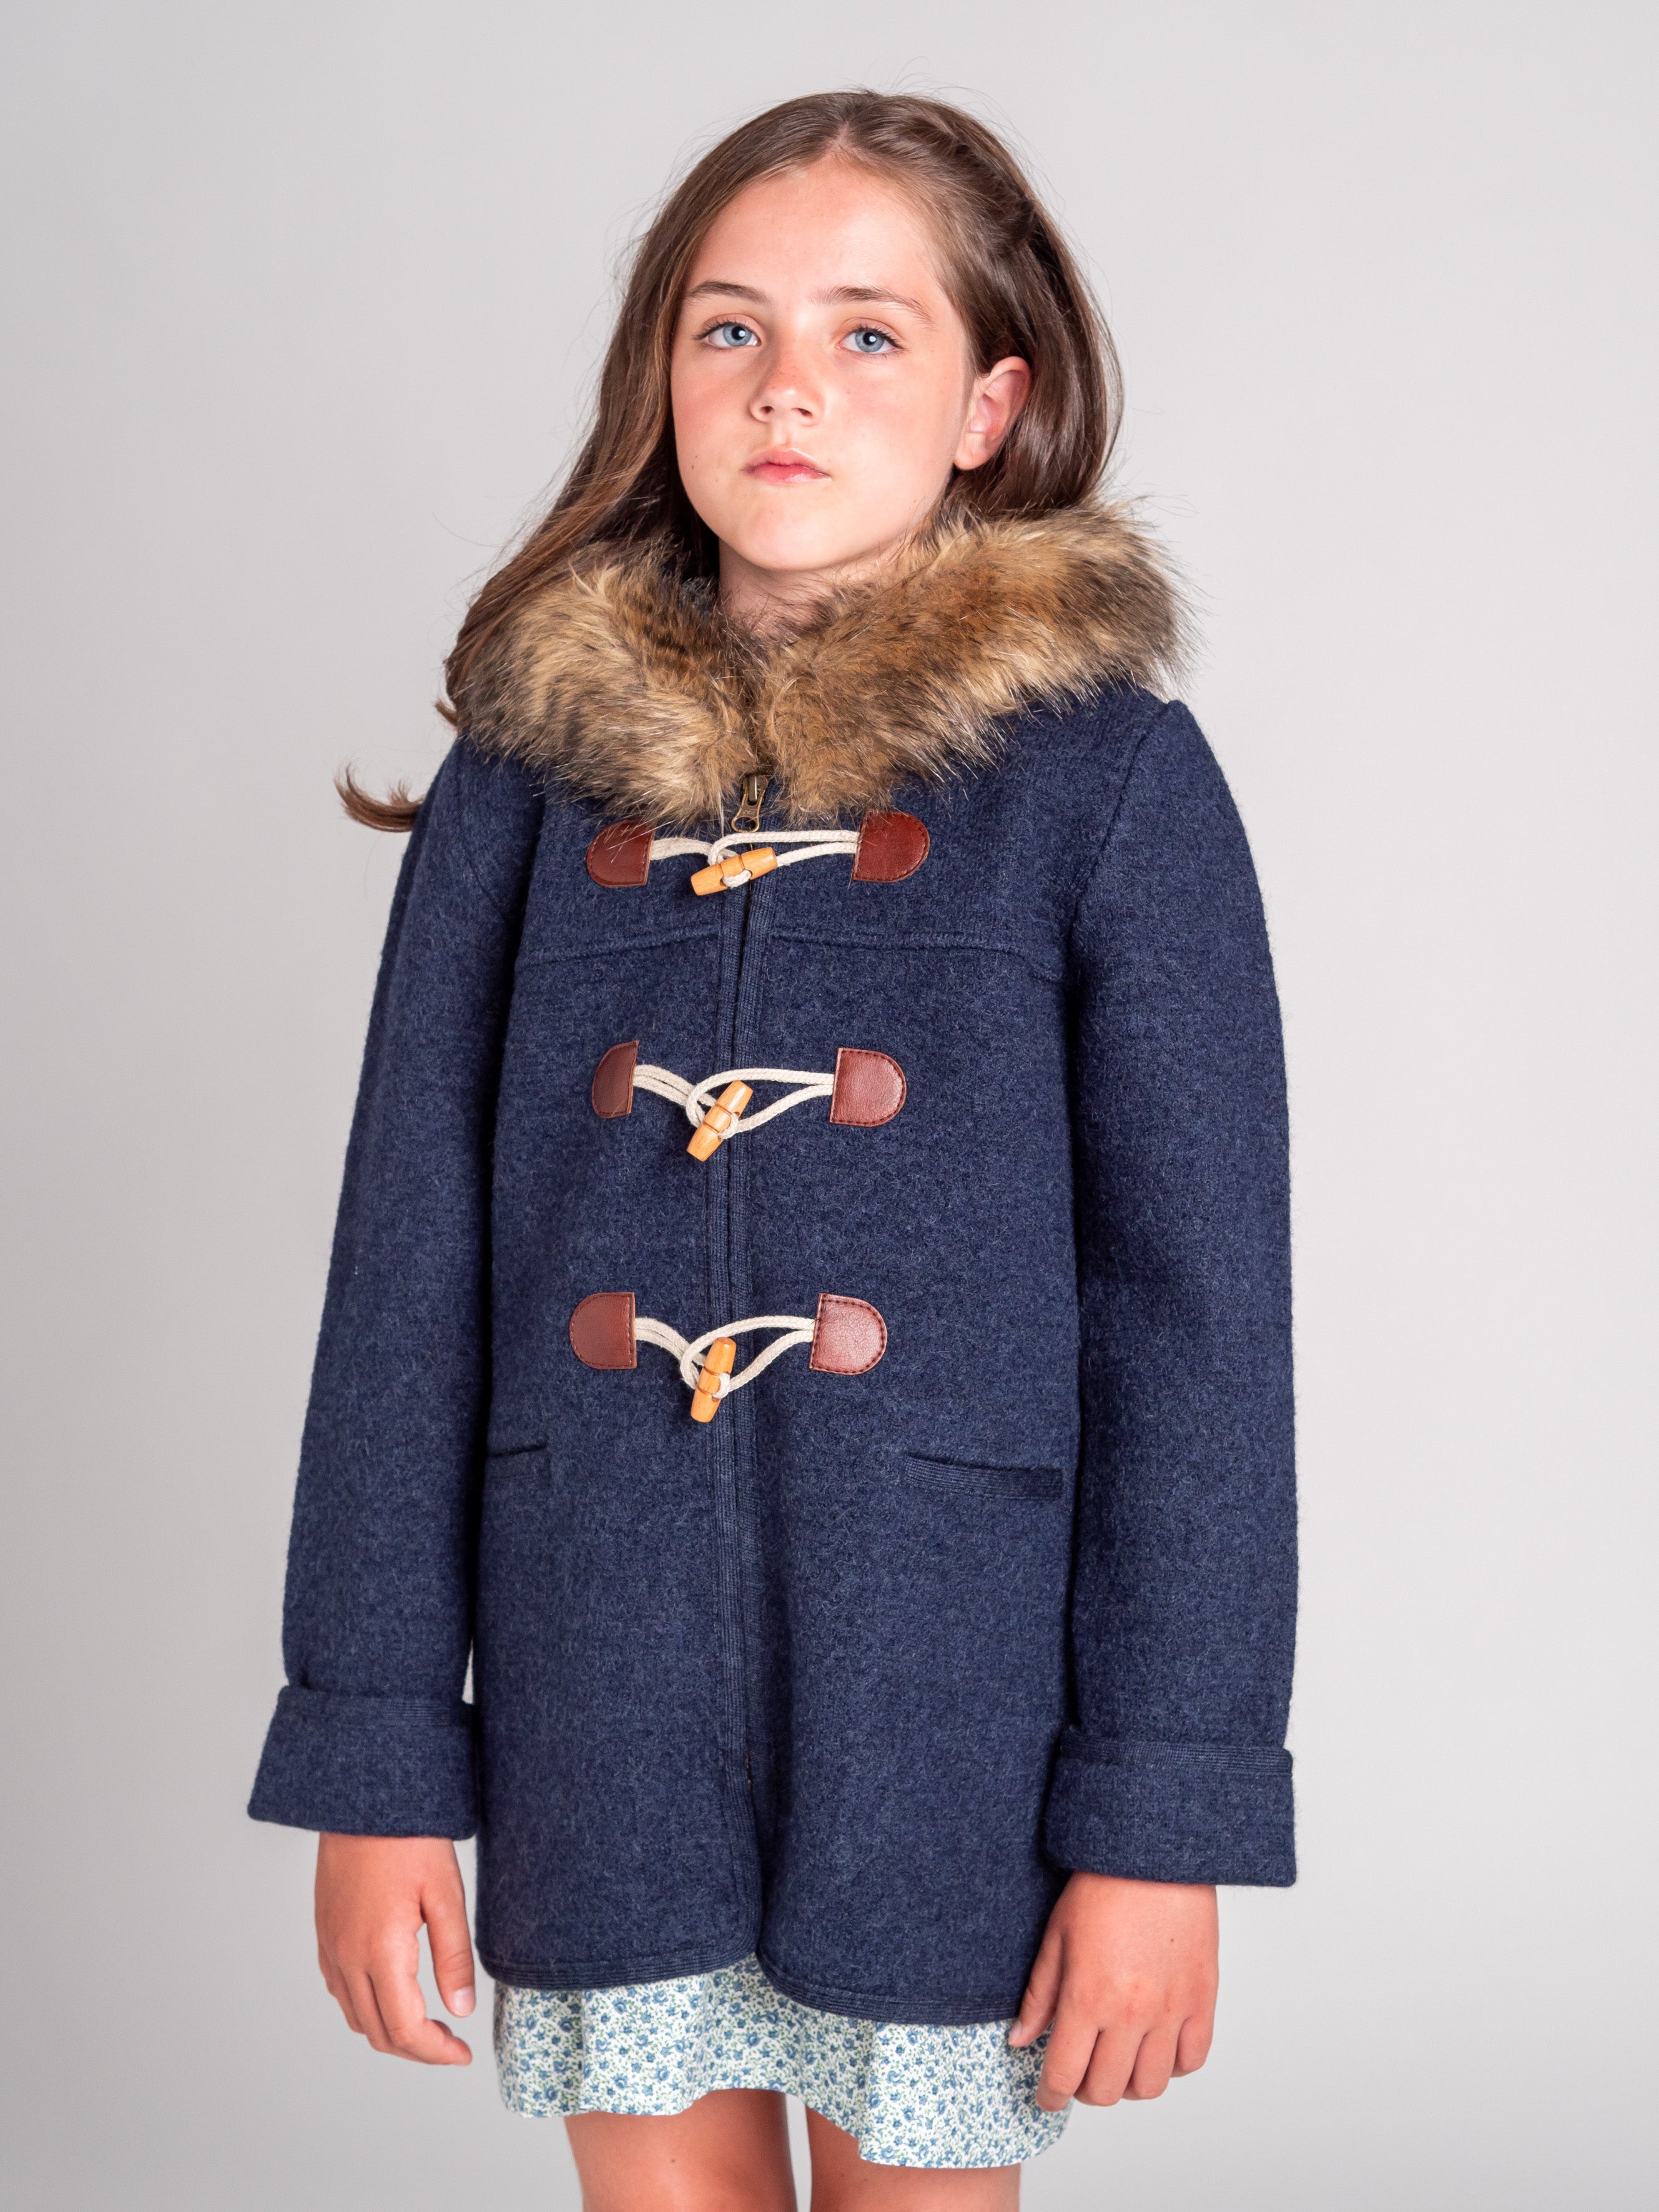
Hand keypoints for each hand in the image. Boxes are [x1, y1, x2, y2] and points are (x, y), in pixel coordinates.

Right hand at [314, 1833, 475, 2064]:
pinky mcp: (324, 1935)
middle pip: (378, 2032)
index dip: (436, 2052)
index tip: (462, 2055)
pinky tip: (394, 1994)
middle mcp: (346, 1957)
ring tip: (428, 2025)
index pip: (405, 2028)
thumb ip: (453, 1956)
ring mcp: (329, 1947)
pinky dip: (367, 2008)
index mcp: (380, 1951)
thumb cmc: (409, 1839)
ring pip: (356, 2017)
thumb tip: (461, 2011)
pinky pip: (341, 1991)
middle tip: (451, 2045)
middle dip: (417, 2050)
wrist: (362, 1798)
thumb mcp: (445, 1894)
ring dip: (391, 2032)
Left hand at [1008, 1872, 1216, 2108]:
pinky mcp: (1202, 2001)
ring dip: (1128, 2083)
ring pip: (1150, 2086)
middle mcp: (1130, 2014)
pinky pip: (1191, 2061)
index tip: (1047, 2096)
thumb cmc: (1103, 1887)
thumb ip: (1039, 1996)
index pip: (1065, 2076)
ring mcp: (1170, 2011)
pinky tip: (1154, 2045)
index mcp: (1087, 1998)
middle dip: (1086, 2090)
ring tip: (1117, 2059)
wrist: (1156, 1854)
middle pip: (1107, 2091)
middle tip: (1080, 2071)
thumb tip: (1019, 2041)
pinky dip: (1171, 2065)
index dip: (1051, 2096)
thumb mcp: (1057, 1937)